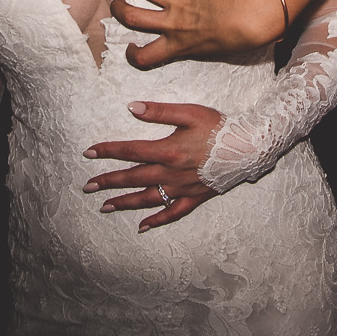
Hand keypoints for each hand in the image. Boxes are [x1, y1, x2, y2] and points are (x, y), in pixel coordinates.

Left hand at [82, 100, 222, 230]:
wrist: (248, 147)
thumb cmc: (220, 127)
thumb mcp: (190, 112)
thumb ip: (160, 111)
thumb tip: (132, 108)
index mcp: (168, 150)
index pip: (130, 151)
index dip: (107, 151)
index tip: (89, 153)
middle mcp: (171, 173)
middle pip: (133, 178)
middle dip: (108, 181)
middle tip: (88, 187)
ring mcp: (182, 188)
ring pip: (147, 198)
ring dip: (124, 202)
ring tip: (105, 206)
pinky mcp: (194, 198)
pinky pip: (171, 213)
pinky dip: (156, 220)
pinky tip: (142, 226)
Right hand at [112, 0, 287, 67]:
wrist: (246, 19)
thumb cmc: (235, 39)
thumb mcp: (210, 53)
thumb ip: (195, 48)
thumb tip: (194, 44)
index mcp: (177, 45)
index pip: (146, 56)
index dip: (133, 54)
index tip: (130, 47)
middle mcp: (173, 24)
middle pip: (133, 17)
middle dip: (119, 10)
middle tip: (115, 4)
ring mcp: (180, 1)